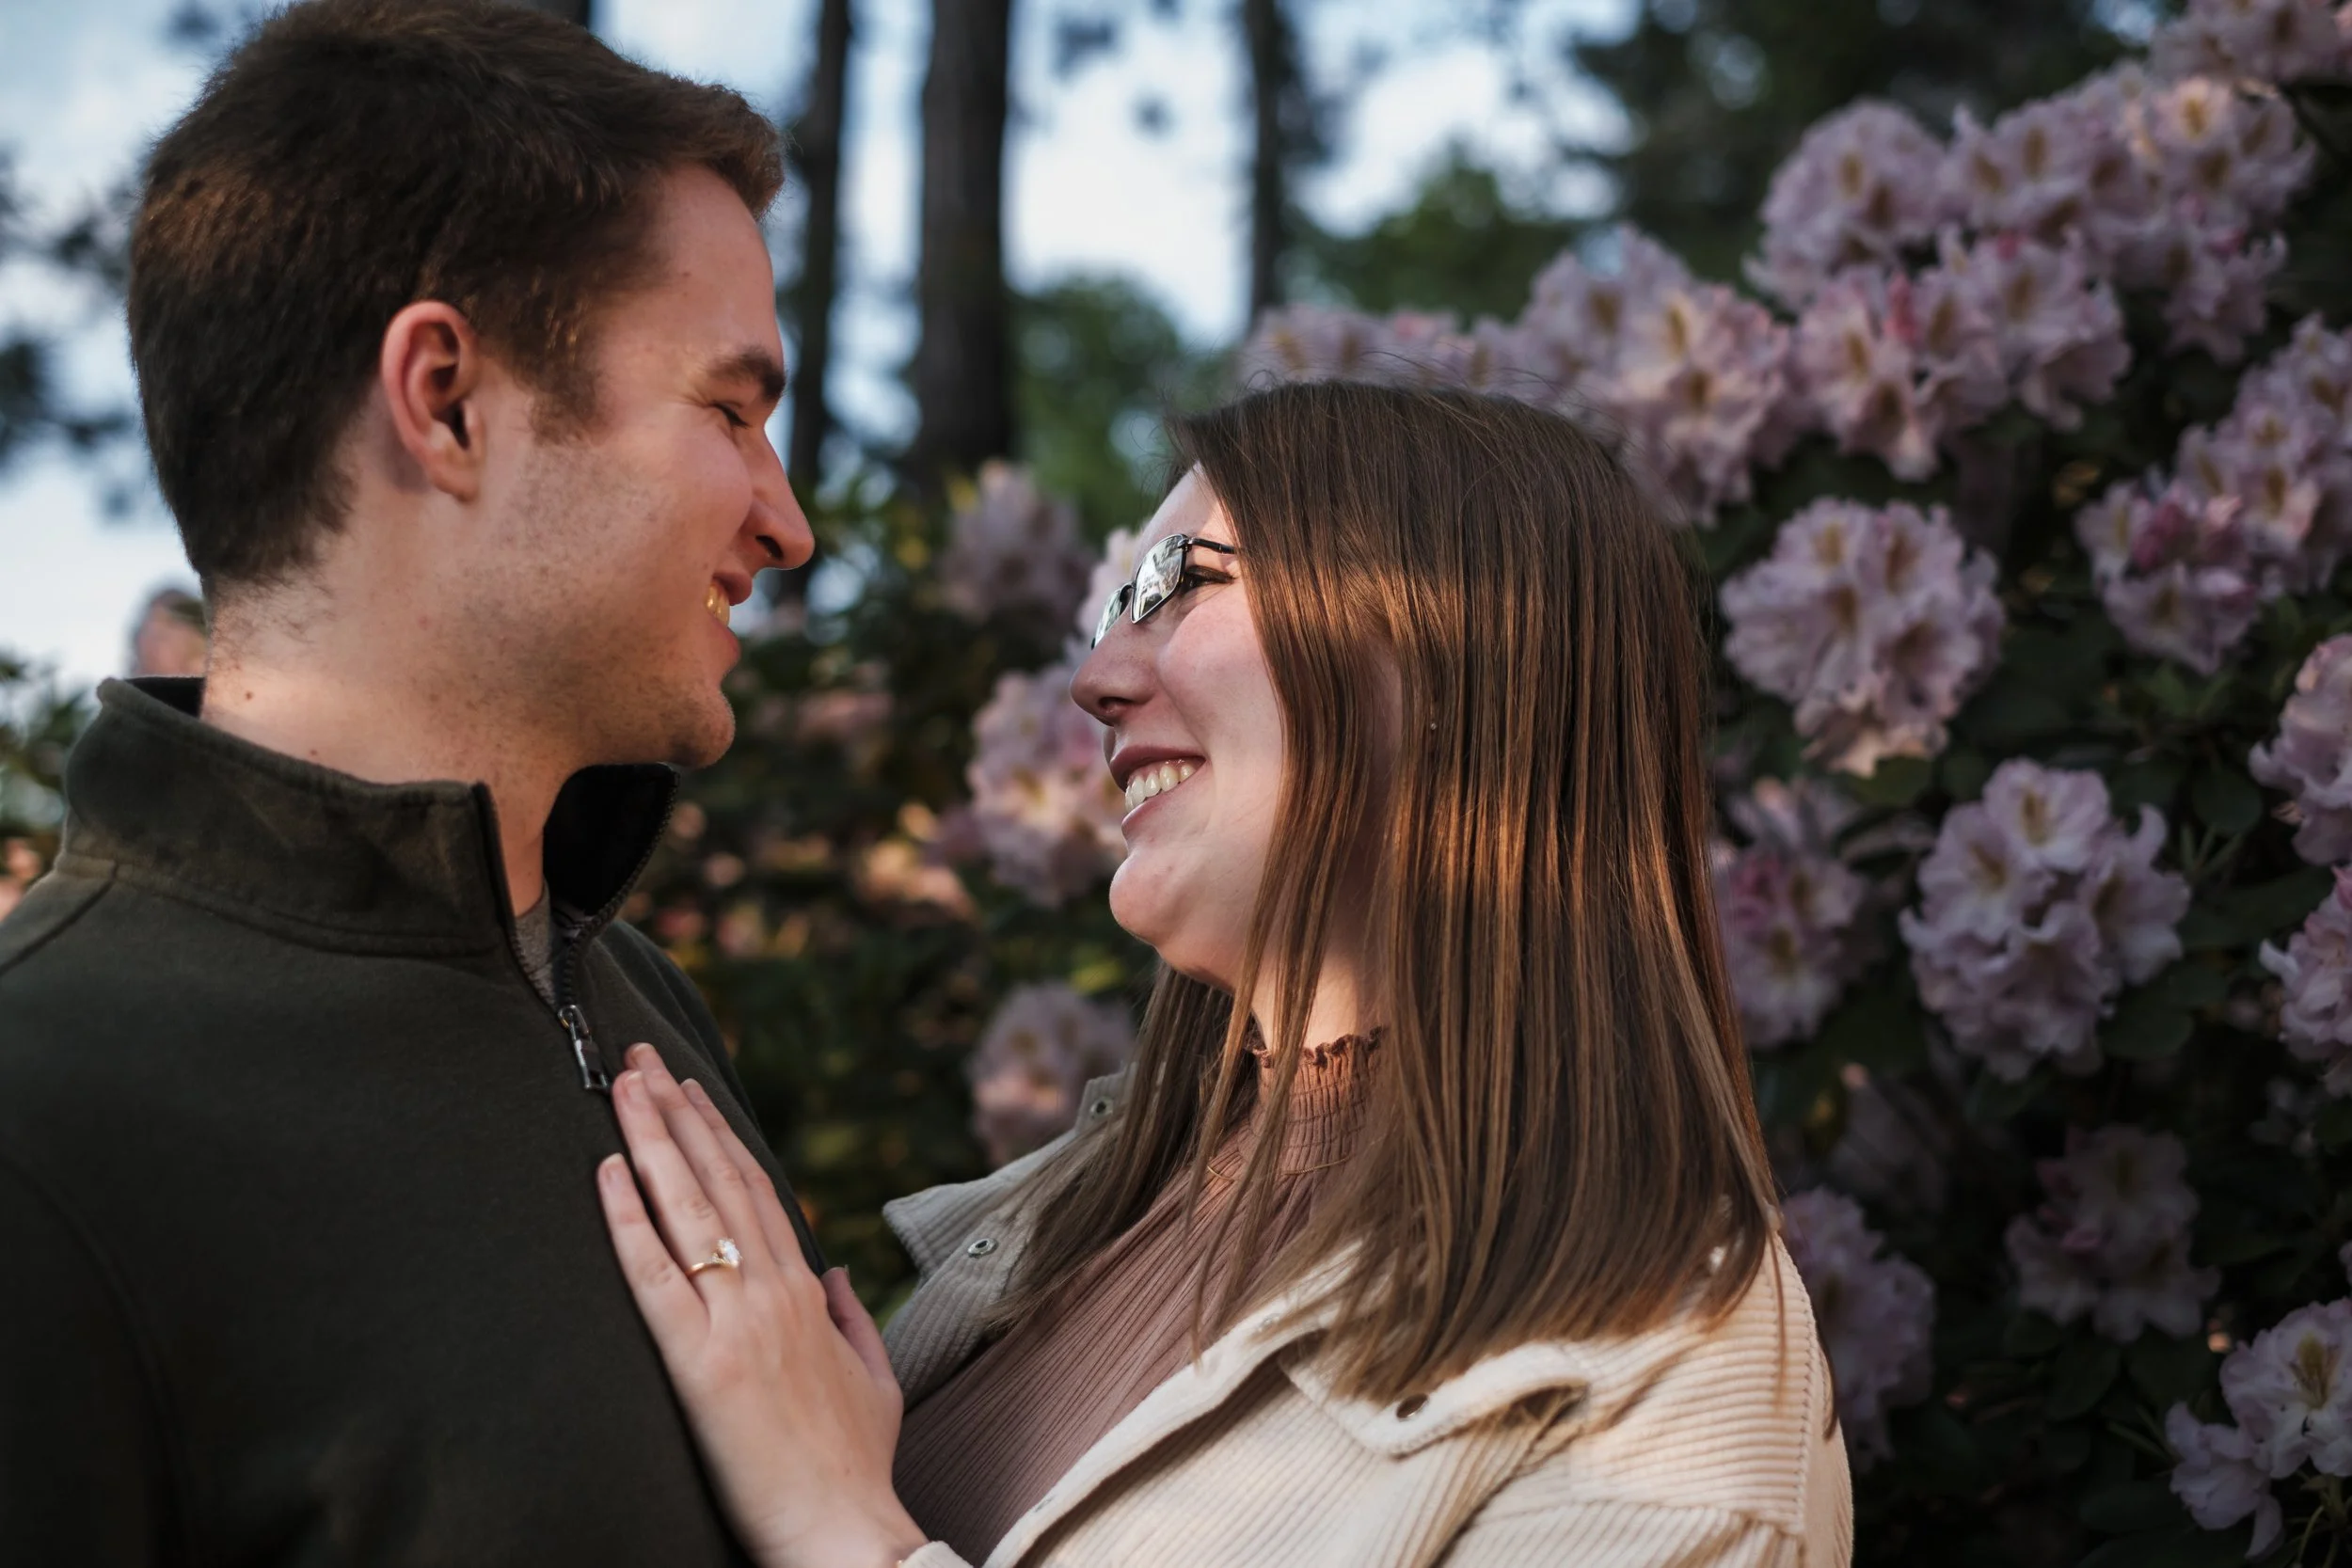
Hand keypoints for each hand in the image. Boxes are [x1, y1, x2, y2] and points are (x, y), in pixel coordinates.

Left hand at [596, 1044, 927, 1567]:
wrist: (844, 1533)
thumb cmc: (857, 1468)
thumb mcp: (874, 1380)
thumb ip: (854, 1318)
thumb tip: (836, 1270)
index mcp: (808, 1294)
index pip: (757, 1189)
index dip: (718, 1133)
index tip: (689, 1088)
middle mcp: (773, 1291)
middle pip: (717, 1179)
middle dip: (674, 1111)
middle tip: (639, 1057)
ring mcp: (737, 1321)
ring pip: (686, 1208)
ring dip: (649, 1139)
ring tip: (619, 1086)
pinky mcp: (699, 1363)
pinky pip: (653, 1276)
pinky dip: (626, 1220)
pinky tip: (605, 1173)